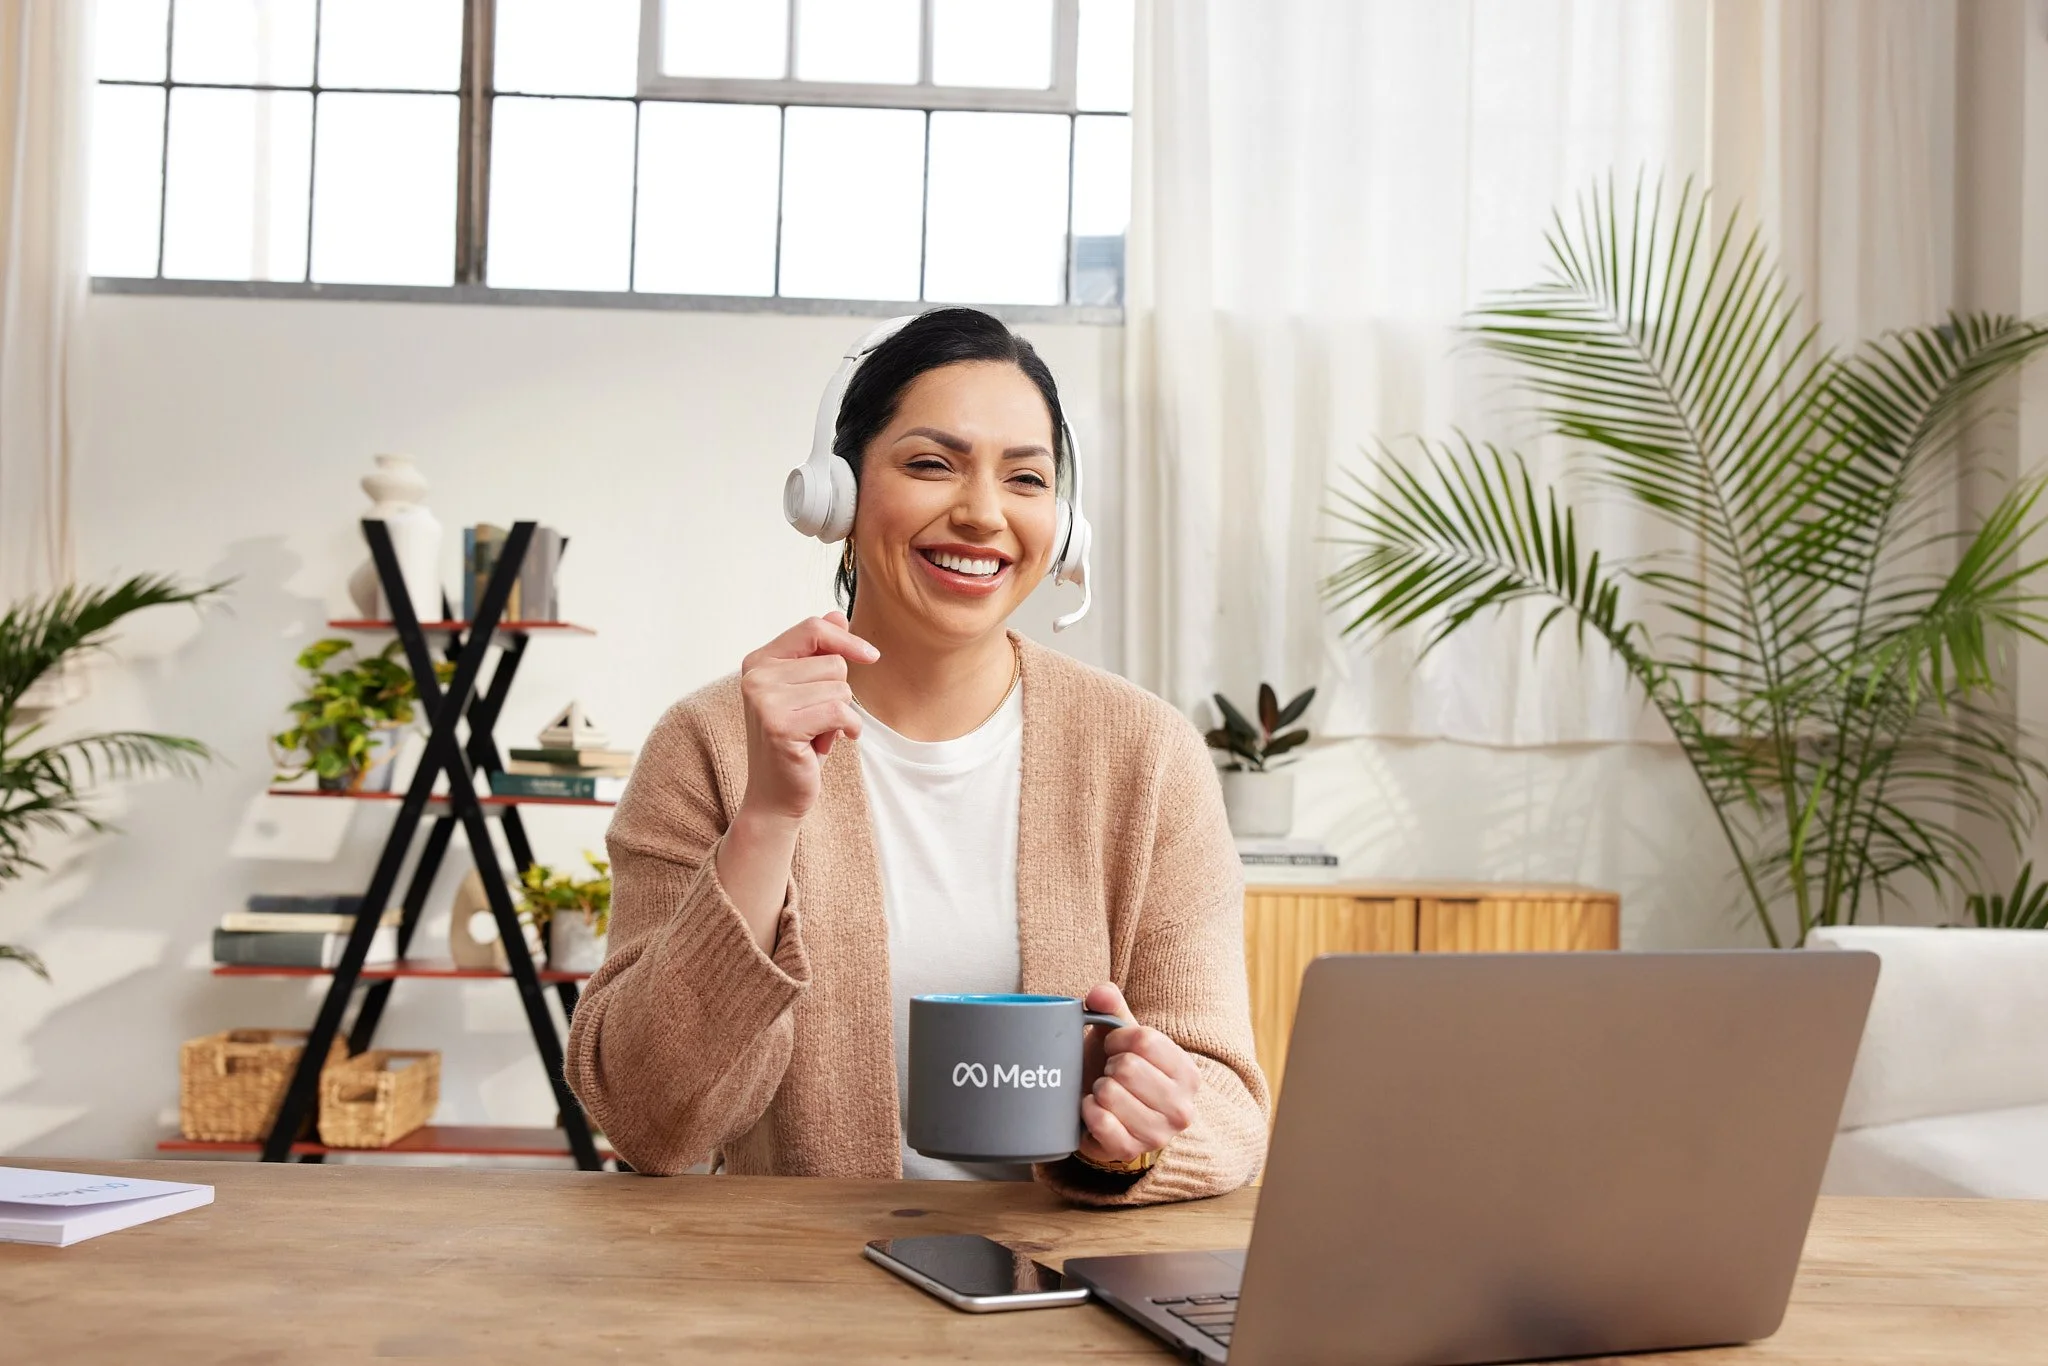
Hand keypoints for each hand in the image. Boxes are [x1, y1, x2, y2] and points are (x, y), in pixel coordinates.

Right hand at [736, 611, 878, 825]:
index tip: (871, 656)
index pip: (812, 628)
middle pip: (833, 661)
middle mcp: (756, 676)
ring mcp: (764, 700)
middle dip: (839, 691)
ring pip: (839, 687)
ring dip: (842, 714)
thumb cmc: (797, 743)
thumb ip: (818, 653)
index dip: (846, 639)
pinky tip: (833, 742)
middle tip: (817, 719)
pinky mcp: (779, 725)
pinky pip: (839, 711)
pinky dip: (848, 728)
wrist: (776, 796)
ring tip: (818, 732)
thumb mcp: (808, 693)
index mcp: (759, 661)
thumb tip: (838, 614)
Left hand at [1077, 981, 1199, 1166]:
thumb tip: (1099, 993)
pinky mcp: (1130, 1152)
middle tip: (1111, 1074)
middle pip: (1127, 1067)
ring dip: (1098, 1088)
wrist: (1114, 1117)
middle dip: (1108, 1066)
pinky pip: (1099, 1121)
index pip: (1144, 1040)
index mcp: (1187, 1074)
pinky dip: (1088, 1110)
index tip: (1115, 1048)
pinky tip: (1093, 1109)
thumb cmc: (1121, 1070)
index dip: (1117, 1039)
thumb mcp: (1122, 1036)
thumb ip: (1111, 1006)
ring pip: (1110, 1093)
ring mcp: (1158, 1134)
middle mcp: (1182, 1108)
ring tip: (1105, 1092)